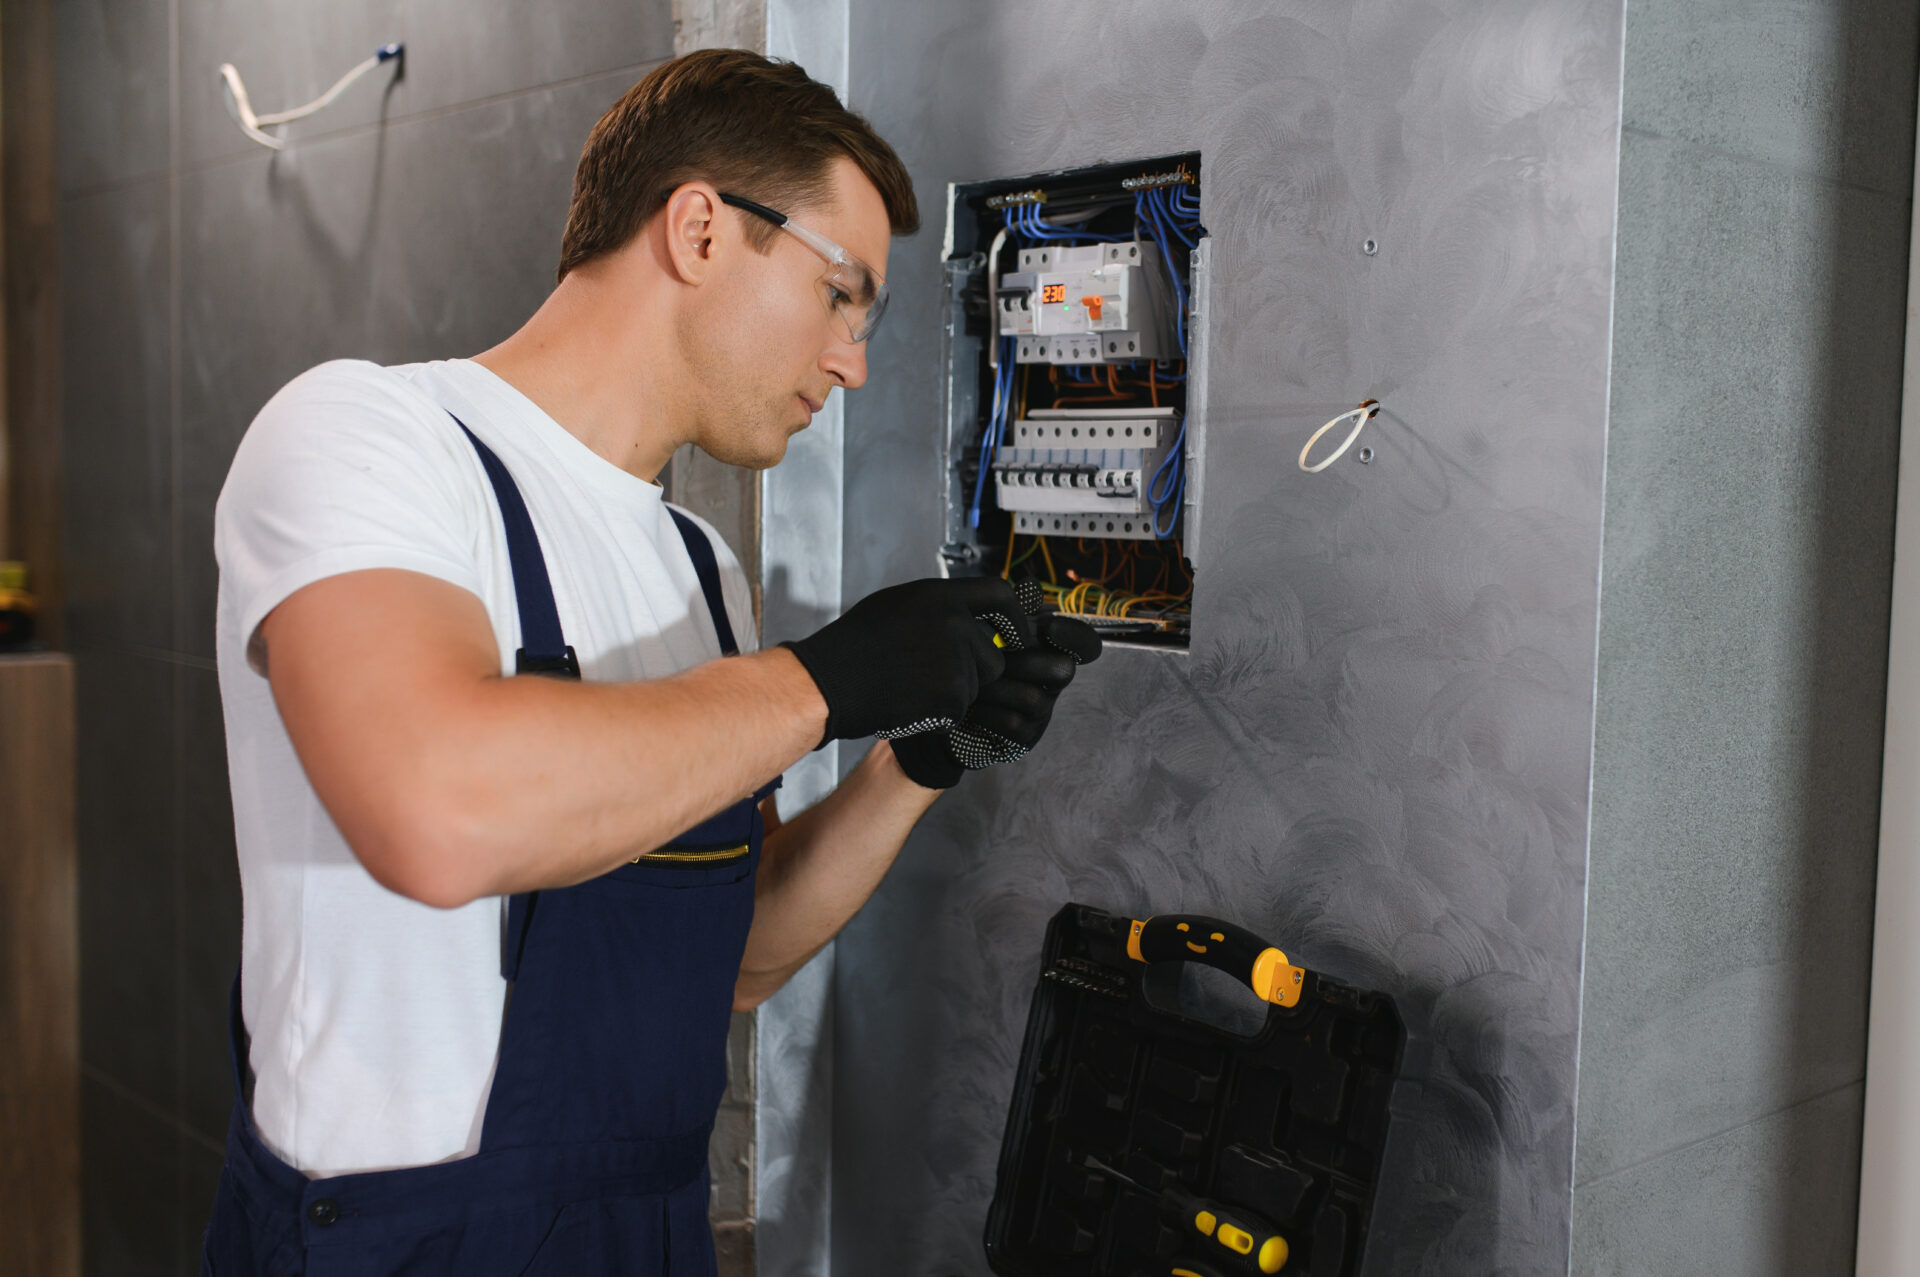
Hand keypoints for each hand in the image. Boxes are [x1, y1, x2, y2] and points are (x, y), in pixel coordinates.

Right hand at [781, 577, 1033, 744]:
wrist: (829, 683)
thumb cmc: (853, 646)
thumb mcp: (896, 606)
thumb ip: (937, 608)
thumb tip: (969, 613)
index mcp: (939, 597)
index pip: (999, 595)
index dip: (1015, 618)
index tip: (1018, 636)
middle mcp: (953, 624)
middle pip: (993, 654)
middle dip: (975, 672)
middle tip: (934, 678)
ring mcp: (954, 661)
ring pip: (978, 686)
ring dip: (955, 693)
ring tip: (912, 686)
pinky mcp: (951, 696)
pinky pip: (960, 710)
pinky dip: (940, 715)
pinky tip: (909, 704)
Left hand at [891, 614, 1101, 788]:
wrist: (929, 704)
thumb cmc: (957, 659)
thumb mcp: (977, 629)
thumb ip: (1005, 609)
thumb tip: (1031, 587)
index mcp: (1045, 650)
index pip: (1084, 644)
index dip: (1075, 635)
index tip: (1048, 628)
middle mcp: (1049, 681)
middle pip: (1064, 670)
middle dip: (1025, 662)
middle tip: (995, 656)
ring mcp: (1039, 712)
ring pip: (1035, 699)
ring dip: (998, 688)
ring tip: (971, 682)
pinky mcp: (1023, 738)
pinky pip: (1014, 724)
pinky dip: (987, 713)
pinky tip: (967, 707)